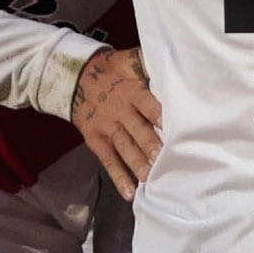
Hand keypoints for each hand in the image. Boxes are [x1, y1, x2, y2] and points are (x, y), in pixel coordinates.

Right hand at [69, 45, 159, 200]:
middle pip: (137, 130)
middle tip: (164, 160)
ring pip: (125, 148)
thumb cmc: (113, 71)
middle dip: (150, 146)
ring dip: (137, 165)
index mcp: (132, 91)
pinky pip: (108, 161)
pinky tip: (130, 193)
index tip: (172, 128)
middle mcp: (120, 112)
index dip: (159, 116)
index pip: (148, 105)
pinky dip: (118, 177)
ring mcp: (107, 128)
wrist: (75, 78)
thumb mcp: (130, 60)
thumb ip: (150, 62)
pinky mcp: (96, 141)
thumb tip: (178, 60)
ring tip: (150, 179)